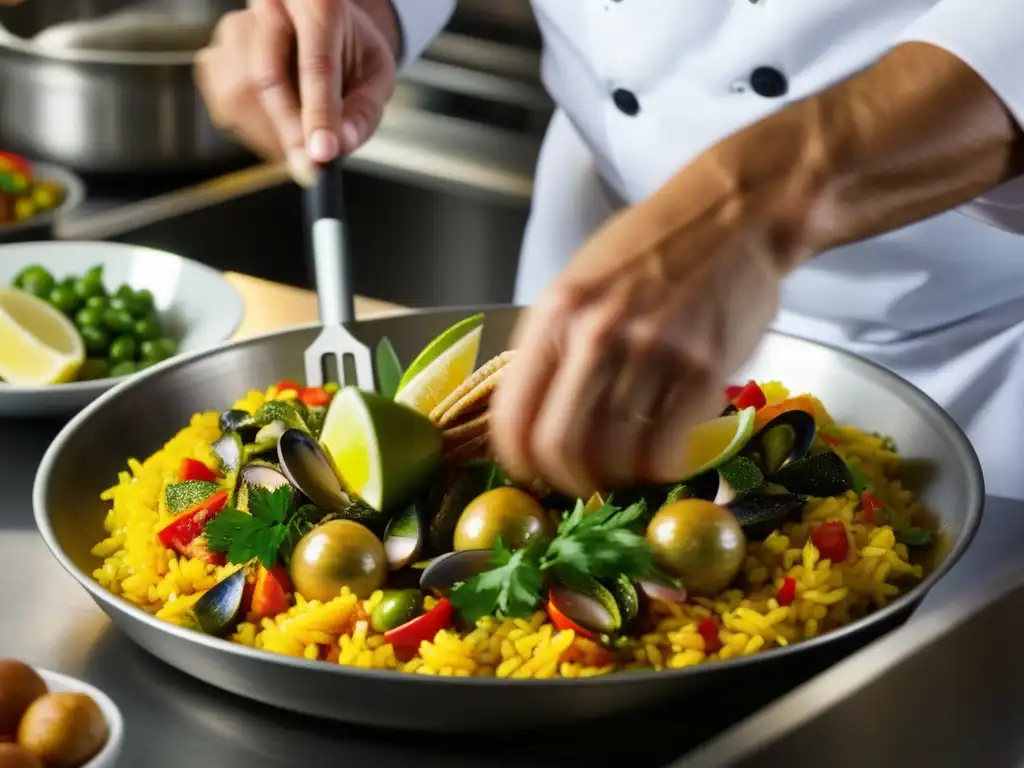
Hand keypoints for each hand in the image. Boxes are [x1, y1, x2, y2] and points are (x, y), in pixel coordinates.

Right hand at [195, 0, 396, 184]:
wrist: (319, 27)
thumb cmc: (350, 49)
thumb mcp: (376, 73)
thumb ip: (364, 111)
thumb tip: (341, 147)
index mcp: (318, 4)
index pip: (315, 64)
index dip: (318, 115)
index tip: (321, 156)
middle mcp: (270, 8)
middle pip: (267, 79)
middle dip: (289, 134)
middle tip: (311, 166)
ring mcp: (235, 29)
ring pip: (241, 97)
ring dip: (272, 134)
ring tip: (301, 137)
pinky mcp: (214, 58)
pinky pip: (227, 109)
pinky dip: (254, 130)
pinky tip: (278, 123)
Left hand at [489, 152, 806, 497]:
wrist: (734, 213)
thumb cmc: (651, 246)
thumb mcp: (580, 280)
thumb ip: (555, 343)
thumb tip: (533, 413)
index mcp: (555, 315)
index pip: (512, 417)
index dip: (518, 461)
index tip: (533, 472)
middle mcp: (596, 336)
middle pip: (559, 448)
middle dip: (565, 481)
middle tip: (581, 483)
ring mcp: (652, 354)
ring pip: (614, 457)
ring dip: (615, 477)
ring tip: (622, 468)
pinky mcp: (703, 370)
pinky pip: (667, 451)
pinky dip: (658, 468)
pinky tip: (660, 455)